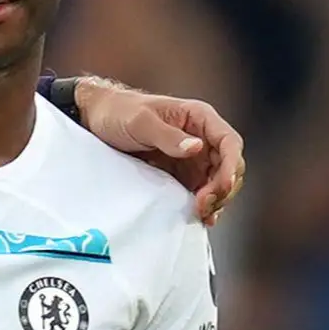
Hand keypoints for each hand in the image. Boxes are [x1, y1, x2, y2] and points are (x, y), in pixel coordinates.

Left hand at [74, 82, 247, 223]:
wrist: (97, 121)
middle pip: (229, 166)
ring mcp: (192, 157)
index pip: (229, 142)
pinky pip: (201, 190)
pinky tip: (200, 217)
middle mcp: (201, 137)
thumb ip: (168, 136)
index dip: (232, 166)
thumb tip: (196, 148)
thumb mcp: (140, 122)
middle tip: (204, 205)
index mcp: (199, 118)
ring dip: (215, 199)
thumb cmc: (118, 113)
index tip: (223, 186)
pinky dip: (204, 204)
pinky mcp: (181, 173)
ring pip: (217, 181)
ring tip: (201, 214)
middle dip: (223, 187)